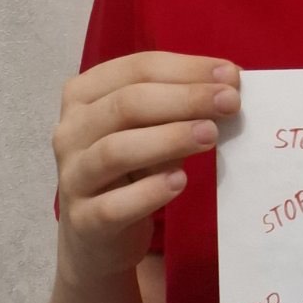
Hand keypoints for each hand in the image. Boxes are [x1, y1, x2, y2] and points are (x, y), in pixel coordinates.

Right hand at [52, 51, 240, 286]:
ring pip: (115, 151)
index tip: (232, 76)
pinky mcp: (84, 221)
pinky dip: (148, 192)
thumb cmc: (131, 167)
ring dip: (168, 139)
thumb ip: (180, 103)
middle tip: (230, 103)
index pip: (136, 69)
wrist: (98, 234)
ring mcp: (73, 177)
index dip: (187, 69)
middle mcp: (70, 131)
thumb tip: (230, 81)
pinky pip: (113, 205)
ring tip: (211, 135)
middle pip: (126, 105)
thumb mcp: (149, 127)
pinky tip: (180, 182)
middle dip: (185, 99)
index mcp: (84, 94)